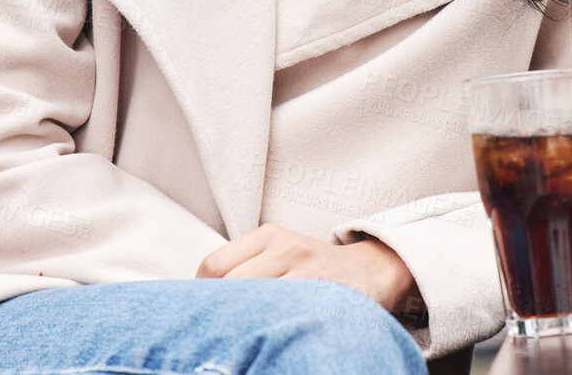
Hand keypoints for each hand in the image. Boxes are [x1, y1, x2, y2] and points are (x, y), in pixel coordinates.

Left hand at [196, 223, 417, 313]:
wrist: (371, 272)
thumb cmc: (315, 270)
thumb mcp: (281, 253)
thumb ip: (247, 266)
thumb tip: (201, 299)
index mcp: (268, 235)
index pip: (214, 265)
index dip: (202, 294)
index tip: (205, 312)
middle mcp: (286, 247)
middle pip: (230, 285)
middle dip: (221, 311)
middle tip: (220, 329)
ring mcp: (307, 270)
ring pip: (254, 303)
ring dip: (244, 323)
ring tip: (243, 336)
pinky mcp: (323, 294)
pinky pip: (282, 316)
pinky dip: (269, 328)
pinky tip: (270, 335)